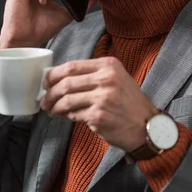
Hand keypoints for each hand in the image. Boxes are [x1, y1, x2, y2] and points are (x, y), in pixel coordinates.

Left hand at [40, 57, 158, 151]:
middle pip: (66, 82)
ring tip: (50, 110)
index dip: (53, 74)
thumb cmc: (129, 103)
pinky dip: (66, 116)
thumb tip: (60, 80)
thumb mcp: (116, 79)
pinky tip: (65, 117)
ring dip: (54, 106)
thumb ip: (92, 76)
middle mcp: (106, 78)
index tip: (46, 82)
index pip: (72, 66)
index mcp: (108, 65)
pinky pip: (73, 114)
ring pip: (66, 99)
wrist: (146, 126)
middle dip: (50, 92)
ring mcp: (103, 97)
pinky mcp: (99, 115)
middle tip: (44, 100)